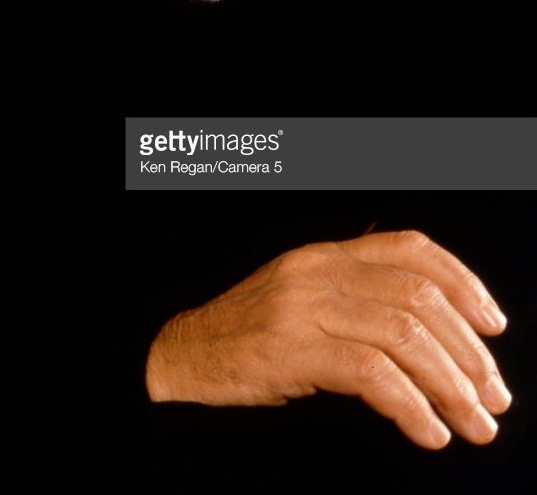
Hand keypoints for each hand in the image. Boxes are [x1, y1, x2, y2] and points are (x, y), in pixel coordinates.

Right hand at [145, 230, 511, 448]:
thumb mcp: (305, 296)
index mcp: (328, 253)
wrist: (185, 353)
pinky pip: (371, 374)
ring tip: (475, 424)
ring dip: (452, 385)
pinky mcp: (292, 348)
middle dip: (468, 350)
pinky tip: (429, 431)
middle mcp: (320, 269)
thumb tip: (431, 330)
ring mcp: (305, 306)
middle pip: (418, 296)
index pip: (410, 247)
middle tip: (494, 395)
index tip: (494, 325)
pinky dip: (411, 406)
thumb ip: (357, 297)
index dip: (464, 281)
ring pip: (403, 335)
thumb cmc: (251, 333)